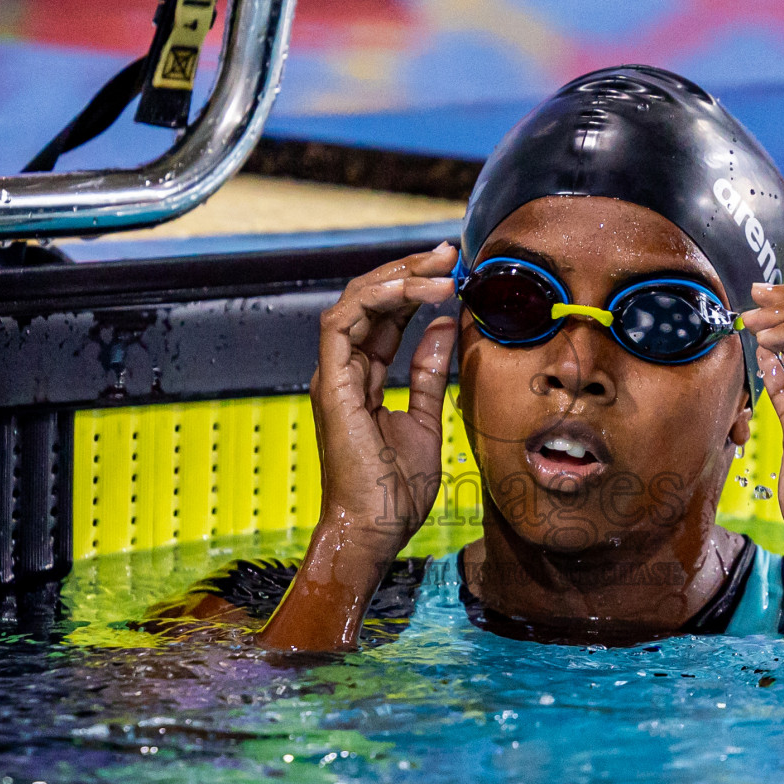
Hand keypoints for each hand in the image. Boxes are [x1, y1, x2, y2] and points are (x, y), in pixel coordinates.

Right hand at [312, 242, 458, 552]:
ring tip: (440, 268)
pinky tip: (416, 292)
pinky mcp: (331, 385)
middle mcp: (342, 372)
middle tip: (448, 253)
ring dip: (397, 278)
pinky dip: (377, 299)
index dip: (415, 290)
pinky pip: (343, 324)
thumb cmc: (394, 491)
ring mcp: (333, 376)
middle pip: (368, 302)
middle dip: (408, 271)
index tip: (453, 270)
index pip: (383, 319)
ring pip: (354, 302)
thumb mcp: (426, 419)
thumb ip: (429, 373)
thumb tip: (444, 327)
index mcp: (361, 380)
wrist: (374, 530)